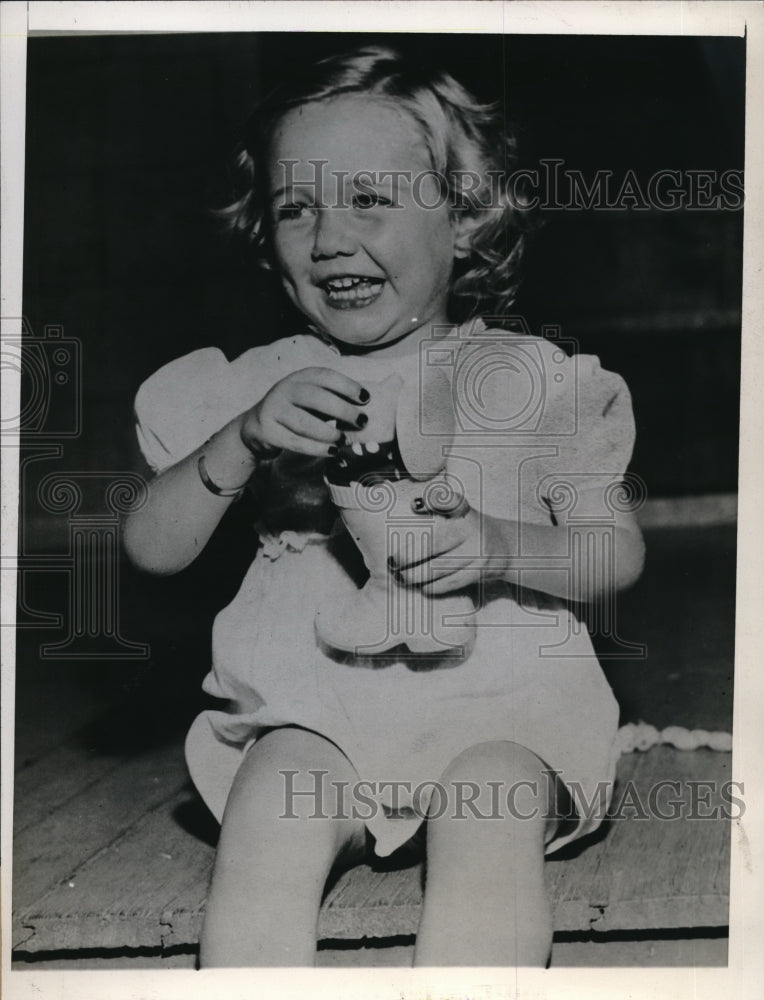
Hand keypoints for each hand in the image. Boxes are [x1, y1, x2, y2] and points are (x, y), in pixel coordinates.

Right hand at [240, 367, 369, 457]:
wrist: (258, 424)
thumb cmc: (297, 409)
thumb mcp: (312, 397)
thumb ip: (335, 398)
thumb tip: (367, 406)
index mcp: (300, 377)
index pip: (325, 376)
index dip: (347, 386)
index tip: (366, 399)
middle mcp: (286, 389)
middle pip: (316, 398)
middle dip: (342, 410)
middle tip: (361, 422)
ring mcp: (274, 409)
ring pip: (304, 423)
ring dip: (328, 433)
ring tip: (343, 440)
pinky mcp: (268, 430)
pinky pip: (295, 442)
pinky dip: (316, 448)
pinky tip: (332, 452)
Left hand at [390, 492, 514, 594]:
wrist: (507, 548)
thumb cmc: (471, 528)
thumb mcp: (460, 511)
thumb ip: (440, 505)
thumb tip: (414, 505)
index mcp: (465, 512)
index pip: (451, 502)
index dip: (434, 501)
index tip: (415, 505)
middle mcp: (473, 530)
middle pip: (438, 543)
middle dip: (410, 555)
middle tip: (392, 561)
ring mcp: (478, 553)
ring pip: (442, 567)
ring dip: (417, 575)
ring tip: (400, 577)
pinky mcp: (480, 573)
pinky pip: (452, 582)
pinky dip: (434, 586)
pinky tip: (420, 587)